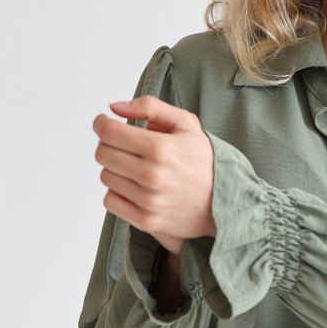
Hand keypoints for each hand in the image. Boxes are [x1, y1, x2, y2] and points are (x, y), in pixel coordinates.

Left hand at [93, 96, 217, 252]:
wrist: (225, 202)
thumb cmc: (203, 160)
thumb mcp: (185, 123)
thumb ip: (149, 107)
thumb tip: (114, 108)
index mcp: (161, 148)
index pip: (109, 133)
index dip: (101, 124)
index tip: (103, 123)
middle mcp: (152, 175)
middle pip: (103, 154)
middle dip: (108, 144)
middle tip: (122, 144)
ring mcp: (149, 200)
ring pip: (105, 176)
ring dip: (114, 168)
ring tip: (134, 166)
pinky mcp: (146, 220)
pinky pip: (110, 201)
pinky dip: (117, 192)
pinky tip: (134, 185)